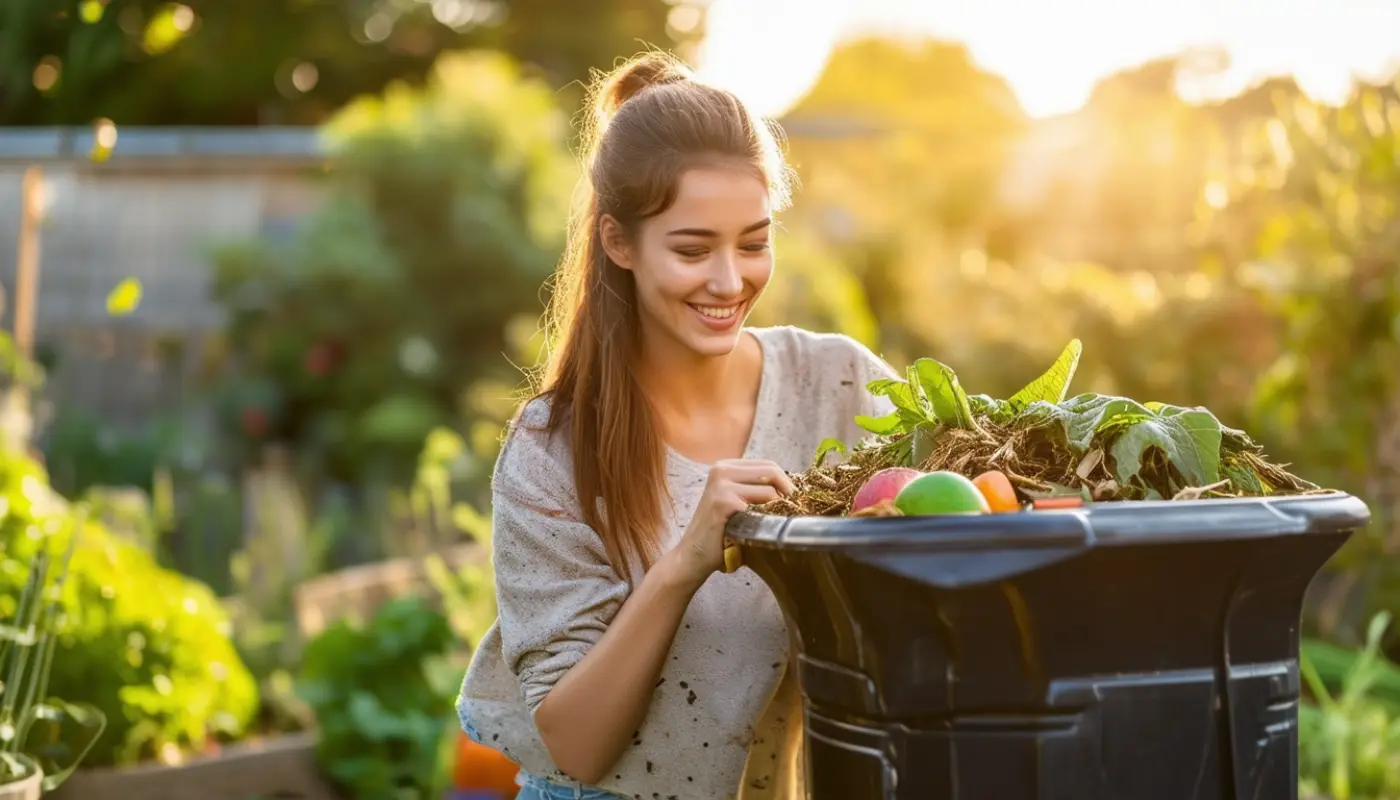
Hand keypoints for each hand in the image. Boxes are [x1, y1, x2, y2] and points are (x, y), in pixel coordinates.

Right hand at [674, 459, 793, 585]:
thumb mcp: (737, 503)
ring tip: (773, 524)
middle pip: (771, 471)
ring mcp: (721, 484)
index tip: (792, 501)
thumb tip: (793, 489)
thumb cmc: (719, 534)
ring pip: (769, 490)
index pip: (768, 465)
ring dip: (777, 509)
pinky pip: (760, 505)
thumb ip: (756, 490)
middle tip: (793, 511)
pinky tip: (759, 531)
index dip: (785, 483)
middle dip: (788, 492)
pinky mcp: (723, 501)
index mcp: (725, 467)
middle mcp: (721, 470)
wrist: (693, 556)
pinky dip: (766, 519)